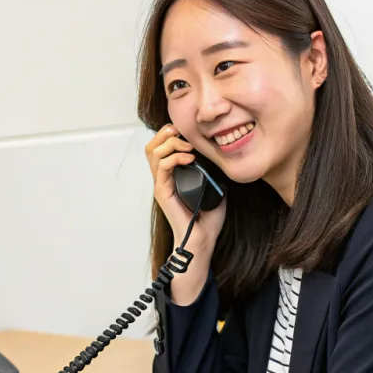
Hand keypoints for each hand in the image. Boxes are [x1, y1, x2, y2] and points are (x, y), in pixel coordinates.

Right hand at [145, 124, 226, 254]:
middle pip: (152, 146)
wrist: (203, 238)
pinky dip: (175, 158)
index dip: (170, 135)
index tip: (189, 134)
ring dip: (171, 143)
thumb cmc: (208, 217)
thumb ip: (213, 171)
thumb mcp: (214, 186)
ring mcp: (161, 184)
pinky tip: (190, 159)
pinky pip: (162, 167)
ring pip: (153, 152)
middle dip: (166, 134)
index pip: (161, 147)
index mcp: (172, 175)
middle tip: (183, 134)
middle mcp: (163, 178)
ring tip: (189, 147)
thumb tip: (221, 156)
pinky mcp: (162, 192)